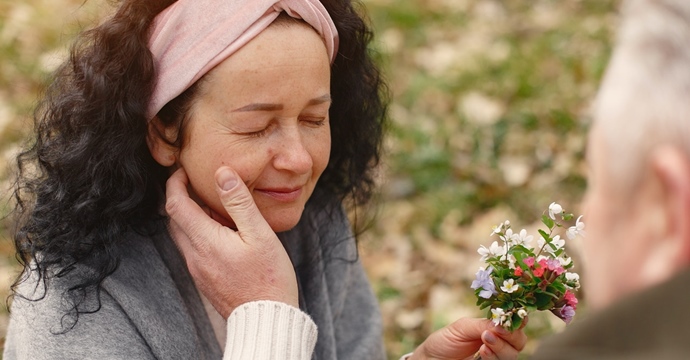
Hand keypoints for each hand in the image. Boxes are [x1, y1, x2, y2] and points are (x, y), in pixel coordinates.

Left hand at [165, 166, 298, 317]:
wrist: (266, 319)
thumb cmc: (268, 277)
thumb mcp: (259, 233)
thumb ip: (239, 202)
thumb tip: (223, 173)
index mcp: (204, 241)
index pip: (175, 204)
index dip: (175, 183)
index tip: (184, 171)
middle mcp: (195, 256)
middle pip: (175, 220)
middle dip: (181, 198)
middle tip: (199, 184)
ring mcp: (198, 270)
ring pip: (184, 235)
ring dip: (193, 217)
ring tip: (219, 209)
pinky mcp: (205, 280)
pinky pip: (195, 250)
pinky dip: (201, 234)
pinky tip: (226, 234)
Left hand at [409, 318, 526, 359]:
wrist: (432, 359)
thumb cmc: (445, 341)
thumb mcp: (462, 327)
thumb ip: (483, 324)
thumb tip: (502, 324)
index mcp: (493, 328)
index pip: (514, 323)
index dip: (519, 319)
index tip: (514, 316)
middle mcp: (498, 343)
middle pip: (519, 341)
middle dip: (510, 335)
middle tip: (495, 331)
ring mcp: (495, 357)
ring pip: (512, 355)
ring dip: (501, 347)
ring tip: (484, 341)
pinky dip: (494, 357)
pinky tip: (483, 351)